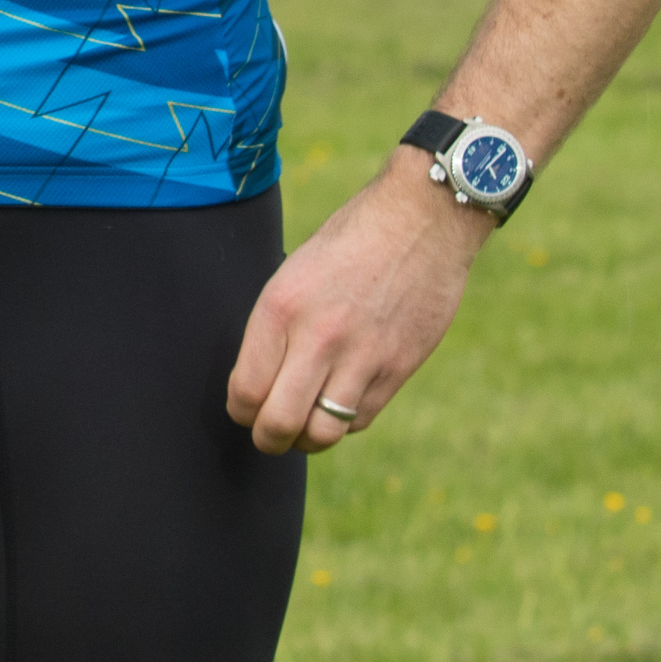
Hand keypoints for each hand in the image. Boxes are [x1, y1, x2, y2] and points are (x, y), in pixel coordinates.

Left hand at [225, 156, 494, 453]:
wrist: (421, 221)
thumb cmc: (348, 243)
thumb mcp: (292, 273)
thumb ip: (275, 328)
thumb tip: (259, 380)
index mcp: (281, 309)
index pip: (245, 390)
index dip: (240, 411)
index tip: (244, 409)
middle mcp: (319, 338)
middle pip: (279, 424)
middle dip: (267, 439)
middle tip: (268, 434)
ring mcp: (363, 357)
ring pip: (323, 434)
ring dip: (307, 440)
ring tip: (303, 427)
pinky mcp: (399, 367)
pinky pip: (360, 418)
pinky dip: (344, 421)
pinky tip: (338, 402)